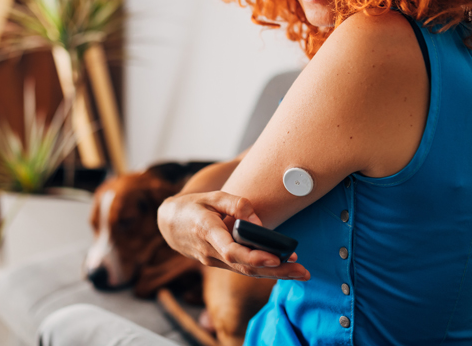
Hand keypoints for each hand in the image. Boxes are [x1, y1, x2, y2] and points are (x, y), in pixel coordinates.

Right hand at [157, 191, 309, 279]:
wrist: (169, 224)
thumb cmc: (193, 206)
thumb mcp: (212, 196)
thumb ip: (236, 205)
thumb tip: (259, 222)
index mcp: (207, 231)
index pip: (232, 251)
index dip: (255, 256)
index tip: (276, 258)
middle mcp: (210, 251)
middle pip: (245, 267)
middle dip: (276, 271)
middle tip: (302, 272)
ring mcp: (213, 261)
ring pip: (246, 271)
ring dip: (274, 274)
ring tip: (300, 273)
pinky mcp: (219, 263)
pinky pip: (242, 269)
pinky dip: (263, 270)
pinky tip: (283, 270)